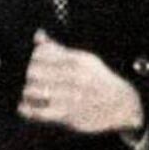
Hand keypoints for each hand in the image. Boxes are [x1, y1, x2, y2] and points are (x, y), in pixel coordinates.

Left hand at [18, 30, 143, 134]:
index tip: (36, 62)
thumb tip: (38, 35)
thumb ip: (58, 48)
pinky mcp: (67, 114)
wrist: (121, 105)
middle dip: (30, 74)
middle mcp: (74, 77)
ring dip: (28, 91)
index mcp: (78, 60)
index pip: (41, 53)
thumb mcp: (85, 60)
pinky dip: (27, 109)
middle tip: (33, 78)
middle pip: (33, 71)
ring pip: (32, 90)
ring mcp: (70, 96)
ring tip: (32, 92)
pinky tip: (27, 106)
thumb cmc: (98, 80)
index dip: (34, 57)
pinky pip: (37, 111)